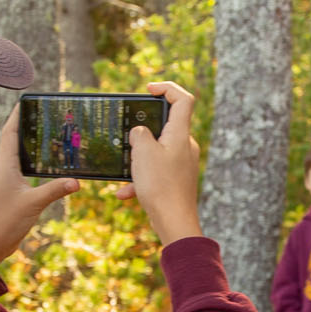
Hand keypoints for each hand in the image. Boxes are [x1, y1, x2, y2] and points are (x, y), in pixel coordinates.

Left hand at [0, 107, 81, 272]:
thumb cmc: (5, 222)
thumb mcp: (33, 204)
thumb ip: (54, 190)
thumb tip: (77, 180)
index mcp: (5, 166)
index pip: (9, 133)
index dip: (17, 116)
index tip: (25, 101)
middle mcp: (5, 169)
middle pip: (13, 139)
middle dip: (25, 124)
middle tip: (41, 113)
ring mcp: (8, 180)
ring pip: (18, 153)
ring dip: (28, 141)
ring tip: (45, 131)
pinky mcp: (12, 191)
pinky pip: (22, 168)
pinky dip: (32, 160)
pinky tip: (45, 162)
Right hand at [117, 82, 203, 246]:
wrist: (174, 222)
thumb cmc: (161, 186)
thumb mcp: (142, 153)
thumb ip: (139, 134)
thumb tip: (139, 132)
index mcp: (180, 134)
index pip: (183, 99)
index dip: (167, 88)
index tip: (149, 89)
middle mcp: (185, 146)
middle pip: (166, 125)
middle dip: (143, 129)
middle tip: (128, 136)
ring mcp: (182, 163)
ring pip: (157, 151)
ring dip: (138, 159)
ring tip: (126, 171)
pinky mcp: (176, 179)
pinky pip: (156, 172)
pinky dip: (140, 179)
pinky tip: (125, 193)